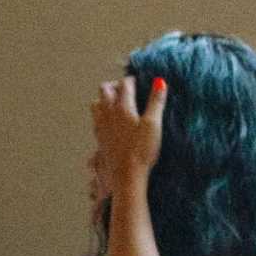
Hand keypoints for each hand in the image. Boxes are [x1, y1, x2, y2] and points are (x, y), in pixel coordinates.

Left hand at [90, 76, 166, 208]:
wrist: (126, 175)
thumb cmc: (142, 150)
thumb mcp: (154, 124)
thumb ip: (156, 101)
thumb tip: (160, 81)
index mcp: (122, 107)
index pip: (124, 84)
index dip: (132, 80)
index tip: (139, 81)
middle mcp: (107, 113)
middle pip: (105, 89)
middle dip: (116, 85)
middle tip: (128, 90)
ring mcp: (101, 125)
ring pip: (96, 103)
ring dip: (105, 98)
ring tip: (118, 103)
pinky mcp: (99, 137)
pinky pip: (96, 118)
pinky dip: (102, 113)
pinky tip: (111, 121)